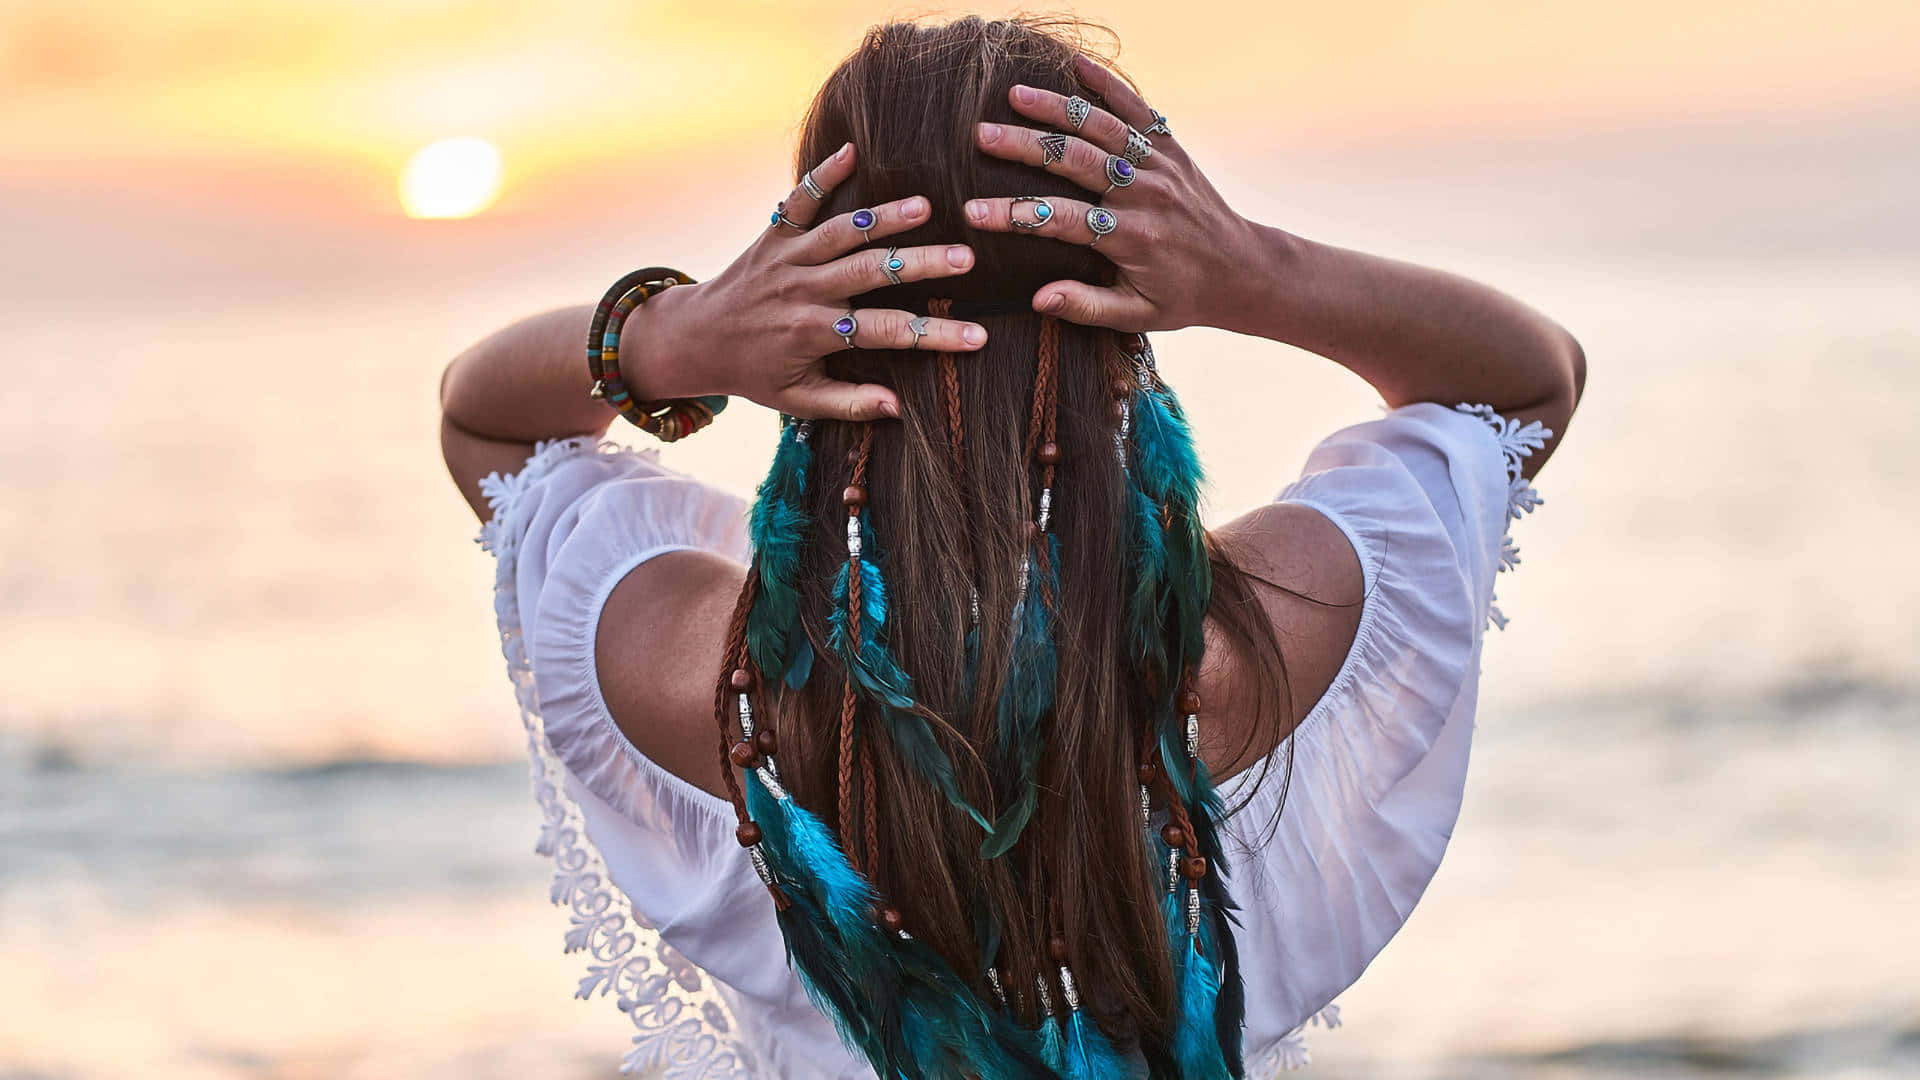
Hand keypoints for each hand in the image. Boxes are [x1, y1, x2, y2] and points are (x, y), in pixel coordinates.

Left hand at [633, 143, 987, 421]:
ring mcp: (788, 258)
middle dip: (922, 264)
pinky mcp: (774, 233)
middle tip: (967, 257)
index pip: (886, 334)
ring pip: (841, 233)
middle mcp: (803, 291)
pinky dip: (822, 175)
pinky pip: (798, 199)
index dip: (934, 336)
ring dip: (883, 217)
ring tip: (926, 205)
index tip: (979, 338)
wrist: (695, 338)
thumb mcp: (797, 401)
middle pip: (871, 273)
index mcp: (814, 333)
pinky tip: (853, 151)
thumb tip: (899, 409)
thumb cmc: (754, 372)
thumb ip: (848, 404)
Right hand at [963, 55, 1263, 333]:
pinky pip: (1137, 108)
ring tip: (1014, 94)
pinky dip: (1108, 84)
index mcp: (1133, 238)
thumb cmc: (1182, 297)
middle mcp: (1146, 195)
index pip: (1063, 221)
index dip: (1015, 215)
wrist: (1241, 269)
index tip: (973, 212)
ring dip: (1056, 108)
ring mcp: (1160, 165)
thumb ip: (1086, 306)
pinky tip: (1075, 65)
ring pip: (1102, 127)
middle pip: (1076, 161)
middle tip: (981, 135)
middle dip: (1025, 146)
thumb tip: (1038, 299)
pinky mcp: (1171, 147)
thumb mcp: (1137, 316)